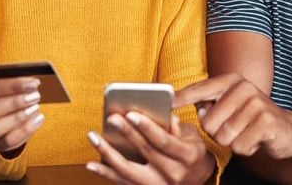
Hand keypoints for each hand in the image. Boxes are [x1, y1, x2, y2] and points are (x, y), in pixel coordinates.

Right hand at [0, 77, 44, 154]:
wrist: (7, 110)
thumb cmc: (8, 92)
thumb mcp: (10, 82)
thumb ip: (19, 81)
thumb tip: (33, 82)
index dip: (13, 86)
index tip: (33, 84)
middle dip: (14, 104)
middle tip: (35, 96)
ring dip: (17, 118)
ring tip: (35, 108)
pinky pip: (5, 142)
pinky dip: (24, 131)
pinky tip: (38, 119)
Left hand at [86, 112, 214, 184]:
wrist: (198, 180)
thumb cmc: (193, 153)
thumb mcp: (192, 136)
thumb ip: (177, 126)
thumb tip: (164, 114)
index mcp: (187, 156)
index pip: (164, 141)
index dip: (147, 128)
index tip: (131, 114)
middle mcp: (173, 174)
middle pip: (145, 152)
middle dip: (127, 133)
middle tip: (112, 118)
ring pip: (128, 171)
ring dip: (108, 153)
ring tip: (94, 137)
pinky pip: (123, 182)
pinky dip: (106, 173)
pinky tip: (92, 163)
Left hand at [174, 73, 291, 158]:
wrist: (291, 130)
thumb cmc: (253, 119)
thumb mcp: (230, 105)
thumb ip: (209, 104)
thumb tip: (187, 106)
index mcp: (231, 81)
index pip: (200, 89)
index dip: (182, 98)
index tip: (167, 103)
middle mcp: (243, 87)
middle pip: (208, 123)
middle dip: (217, 133)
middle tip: (235, 128)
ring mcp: (256, 103)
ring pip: (223, 137)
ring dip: (232, 142)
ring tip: (246, 133)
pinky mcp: (266, 122)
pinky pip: (239, 146)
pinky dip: (245, 149)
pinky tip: (256, 140)